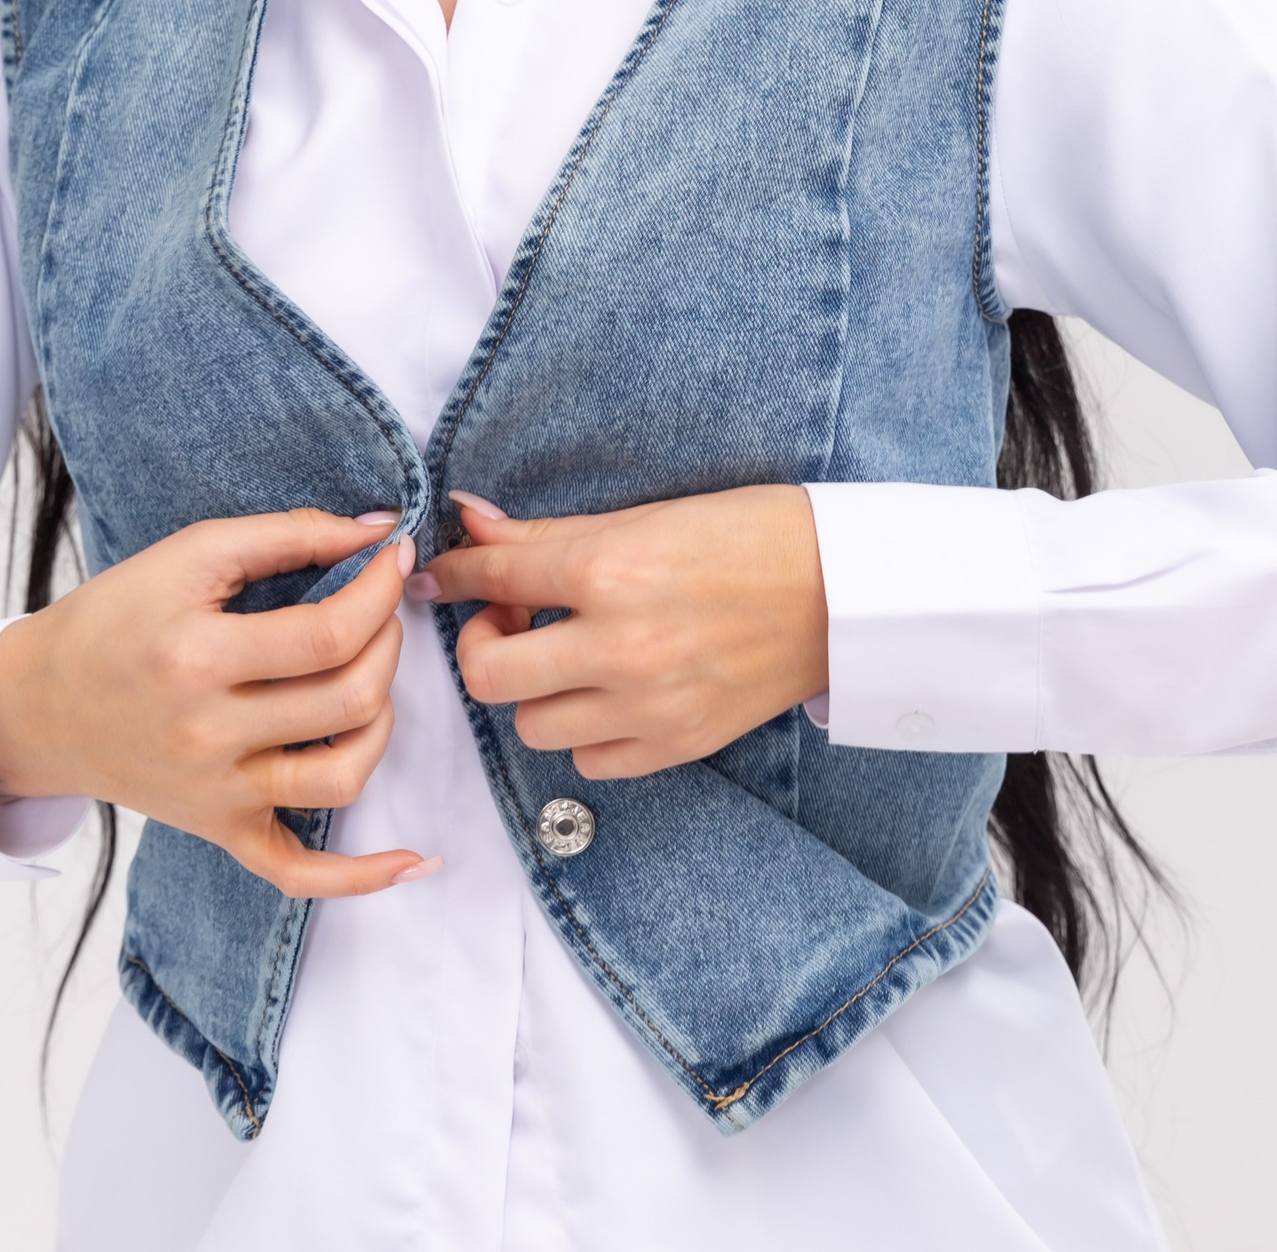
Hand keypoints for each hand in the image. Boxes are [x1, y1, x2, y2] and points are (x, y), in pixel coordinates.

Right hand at [0, 508, 437, 896]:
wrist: (37, 704)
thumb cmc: (115, 618)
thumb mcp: (188, 555)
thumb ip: (286, 535)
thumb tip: (376, 529)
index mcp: (198, 658)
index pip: (328, 635)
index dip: (379, 591)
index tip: (394, 555)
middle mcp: (210, 736)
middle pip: (347, 701)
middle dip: (389, 643)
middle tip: (382, 609)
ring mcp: (218, 794)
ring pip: (342, 777)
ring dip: (384, 722)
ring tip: (374, 679)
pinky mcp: (220, 830)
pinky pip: (297, 873)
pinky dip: (360, 878)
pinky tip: (412, 861)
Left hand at [410, 485, 827, 779]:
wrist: (840, 590)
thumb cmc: (745, 534)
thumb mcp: (643, 516)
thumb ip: (549, 535)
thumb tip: (470, 525)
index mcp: (609, 571)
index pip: (493, 578)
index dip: (451, 574)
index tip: (436, 576)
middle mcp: (621, 646)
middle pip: (489, 675)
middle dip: (481, 646)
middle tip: (510, 619)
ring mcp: (650, 706)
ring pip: (532, 726)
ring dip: (533, 691)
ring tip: (564, 655)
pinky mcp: (678, 745)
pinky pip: (589, 761)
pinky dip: (583, 730)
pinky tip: (605, 691)